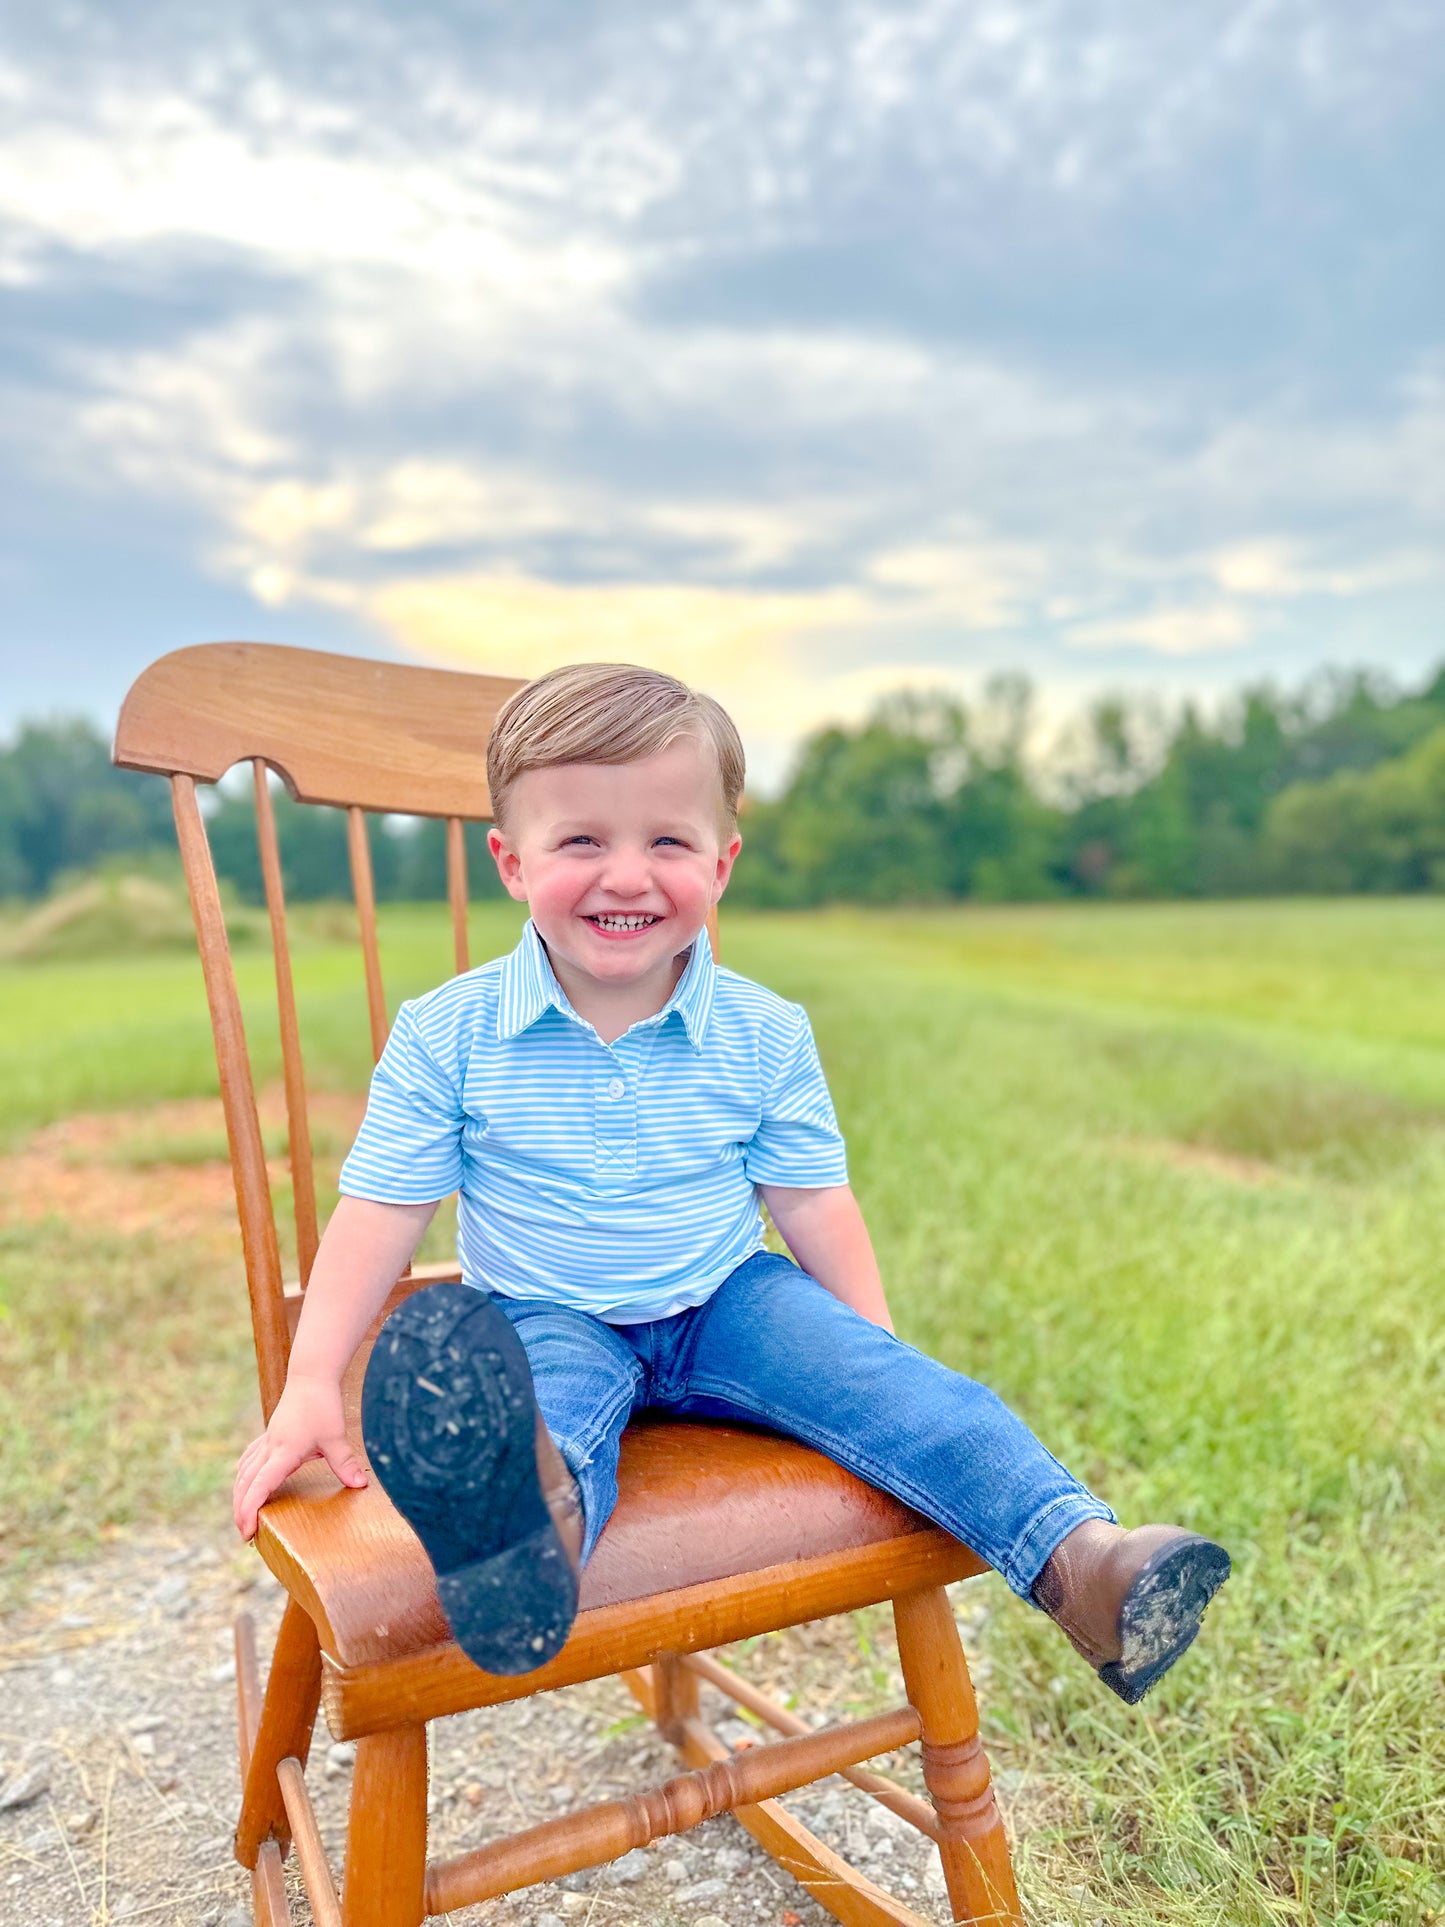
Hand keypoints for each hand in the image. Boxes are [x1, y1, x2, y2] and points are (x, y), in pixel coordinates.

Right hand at [232, 1371, 367, 1539]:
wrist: (311, 1375)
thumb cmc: (322, 1404)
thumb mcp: (335, 1436)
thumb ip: (344, 1463)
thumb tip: (360, 1486)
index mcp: (283, 1452)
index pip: (260, 1486)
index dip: (250, 1510)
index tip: (247, 1532)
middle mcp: (270, 1449)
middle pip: (245, 1484)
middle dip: (241, 1510)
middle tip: (244, 1534)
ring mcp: (267, 1441)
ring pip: (244, 1472)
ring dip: (240, 1494)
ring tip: (242, 1515)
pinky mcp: (270, 1434)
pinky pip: (250, 1458)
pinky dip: (244, 1474)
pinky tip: (244, 1480)